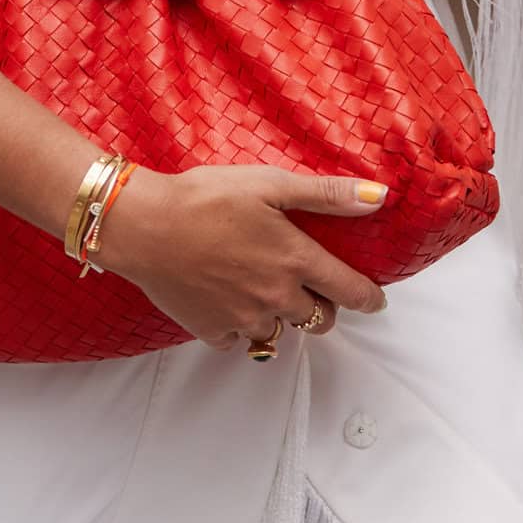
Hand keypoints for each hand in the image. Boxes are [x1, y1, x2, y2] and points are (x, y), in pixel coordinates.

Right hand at [93, 164, 388, 347]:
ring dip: (279, 316)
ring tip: (263, 290)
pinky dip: (239, 326)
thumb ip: (327, 194)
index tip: (374, 300)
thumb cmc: (206, 198)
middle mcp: (276, 297)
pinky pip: (237, 339)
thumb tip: (379, 197)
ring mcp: (243, 318)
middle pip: (319, 320)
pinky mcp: (211, 330)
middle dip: (322, 307)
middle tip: (310, 287)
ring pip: (279, 331)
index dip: (368, 298)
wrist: (144, 226)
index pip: (350, 291)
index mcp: (295, 260)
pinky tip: (227, 300)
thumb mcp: (270, 183)